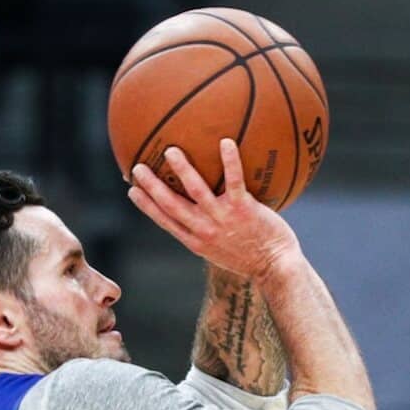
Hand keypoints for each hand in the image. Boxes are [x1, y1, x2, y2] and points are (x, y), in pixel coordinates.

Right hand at [128, 139, 301, 278]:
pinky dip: (230, 160)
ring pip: (196, 189)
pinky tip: (226, 142)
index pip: (165, 221)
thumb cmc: (253, 258)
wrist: (277, 267)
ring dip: (182, 169)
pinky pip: (234, 180)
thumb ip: (211, 233)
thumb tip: (206, 215)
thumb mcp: (223, 251)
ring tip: (171, 151)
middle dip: (152, 186)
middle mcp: (205, 230)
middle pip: (171, 204)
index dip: (146, 206)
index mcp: (197, 241)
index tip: (132, 190)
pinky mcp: (244, 209)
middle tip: (138, 167)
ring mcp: (223, 219)